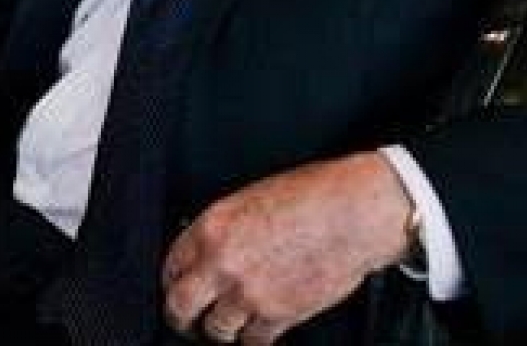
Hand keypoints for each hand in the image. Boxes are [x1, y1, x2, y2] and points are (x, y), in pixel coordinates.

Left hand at [163, 152, 412, 344]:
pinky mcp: (278, 316)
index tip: (178, 282)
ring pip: (215, 331)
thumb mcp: (254, 196)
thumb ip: (225, 227)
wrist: (354, 213)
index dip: (174, 276)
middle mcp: (224, 263)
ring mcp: (250, 294)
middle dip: (181, 314)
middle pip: (179, 307)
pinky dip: (253, 336)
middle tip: (186, 316)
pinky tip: (257, 323)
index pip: (172, 264)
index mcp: (214, 226)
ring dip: (220, 327)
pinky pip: (252, 342)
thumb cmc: (313, 194)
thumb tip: (209, 249)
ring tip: (228, 319)